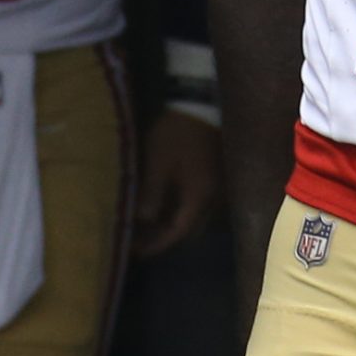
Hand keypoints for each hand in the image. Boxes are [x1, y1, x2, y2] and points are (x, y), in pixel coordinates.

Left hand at [134, 108, 221, 257]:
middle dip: (165, 238)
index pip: (178, 232)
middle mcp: (215, 198)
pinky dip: (182, 209)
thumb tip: (142, 222)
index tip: (137, 252)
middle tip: (141, 240)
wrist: (199, 103)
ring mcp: (219, 187)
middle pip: (190, 230)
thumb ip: (152, 195)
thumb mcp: (158, 163)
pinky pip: (200, 203)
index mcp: (200, 197)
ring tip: (149, 223)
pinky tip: (166, 204)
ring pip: (196, 217)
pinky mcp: (217, 176)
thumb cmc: (176, 134)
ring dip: (174, 223)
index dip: (157, 245)